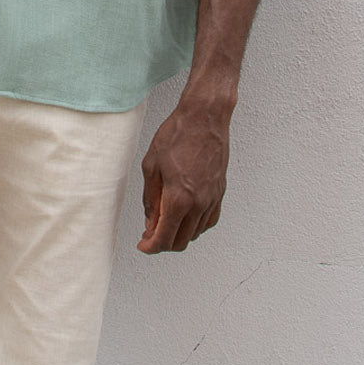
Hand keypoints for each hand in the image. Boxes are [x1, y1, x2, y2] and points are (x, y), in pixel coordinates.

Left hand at [137, 98, 229, 253]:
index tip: (143, 246)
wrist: (205, 117)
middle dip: (163, 244)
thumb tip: (150, 221)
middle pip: (181, 241)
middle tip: (150, 236)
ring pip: (196, 233)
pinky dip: (196, 226)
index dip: (151, 247)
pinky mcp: (220, 191)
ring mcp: (212, 198)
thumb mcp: (151, 166)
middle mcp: (199, 203)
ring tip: (164, 223)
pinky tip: (186, 218)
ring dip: (179, 235)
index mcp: (179, 199)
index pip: (164, 237)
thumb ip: (151, 199)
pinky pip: (209, 220)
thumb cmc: (177, 135)